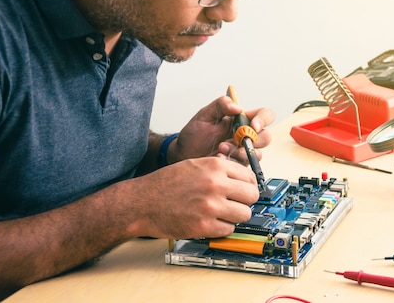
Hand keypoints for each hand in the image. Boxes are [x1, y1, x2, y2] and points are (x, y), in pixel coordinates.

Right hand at [131, 155, 258, 238]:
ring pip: (244, 214)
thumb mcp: (194, 165)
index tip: (243, 191)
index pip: (250, 177)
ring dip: (235, 216)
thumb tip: (241, 178)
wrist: (142, 202)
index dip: (247, 185)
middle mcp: (215, 184)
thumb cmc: (165, 183)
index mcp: (214, 166)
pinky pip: (229, 229)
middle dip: (245, 201)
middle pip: (252, 196)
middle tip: (235, 204)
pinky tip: (211, 222)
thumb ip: (218, 169)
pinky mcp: (204, 226)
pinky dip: (223, 228)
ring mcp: (211, 206)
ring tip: (222, 214)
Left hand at [171, 94, 274, 164]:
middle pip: (265, 136)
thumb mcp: (204, 115)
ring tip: (222, 148)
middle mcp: (245, 135)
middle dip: (253, 139)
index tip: (252, 125)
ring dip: (241, 152)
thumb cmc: (194, 135)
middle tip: (236, 139)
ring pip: (257, 153)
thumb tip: (238, 107)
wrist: (184, 155)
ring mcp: (242, 151)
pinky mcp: (238, 165)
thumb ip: (221, 105)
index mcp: (241, 120)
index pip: (264, 115)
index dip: (263, 119)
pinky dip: (233, 162)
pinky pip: (245, 166)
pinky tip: (220, 158)